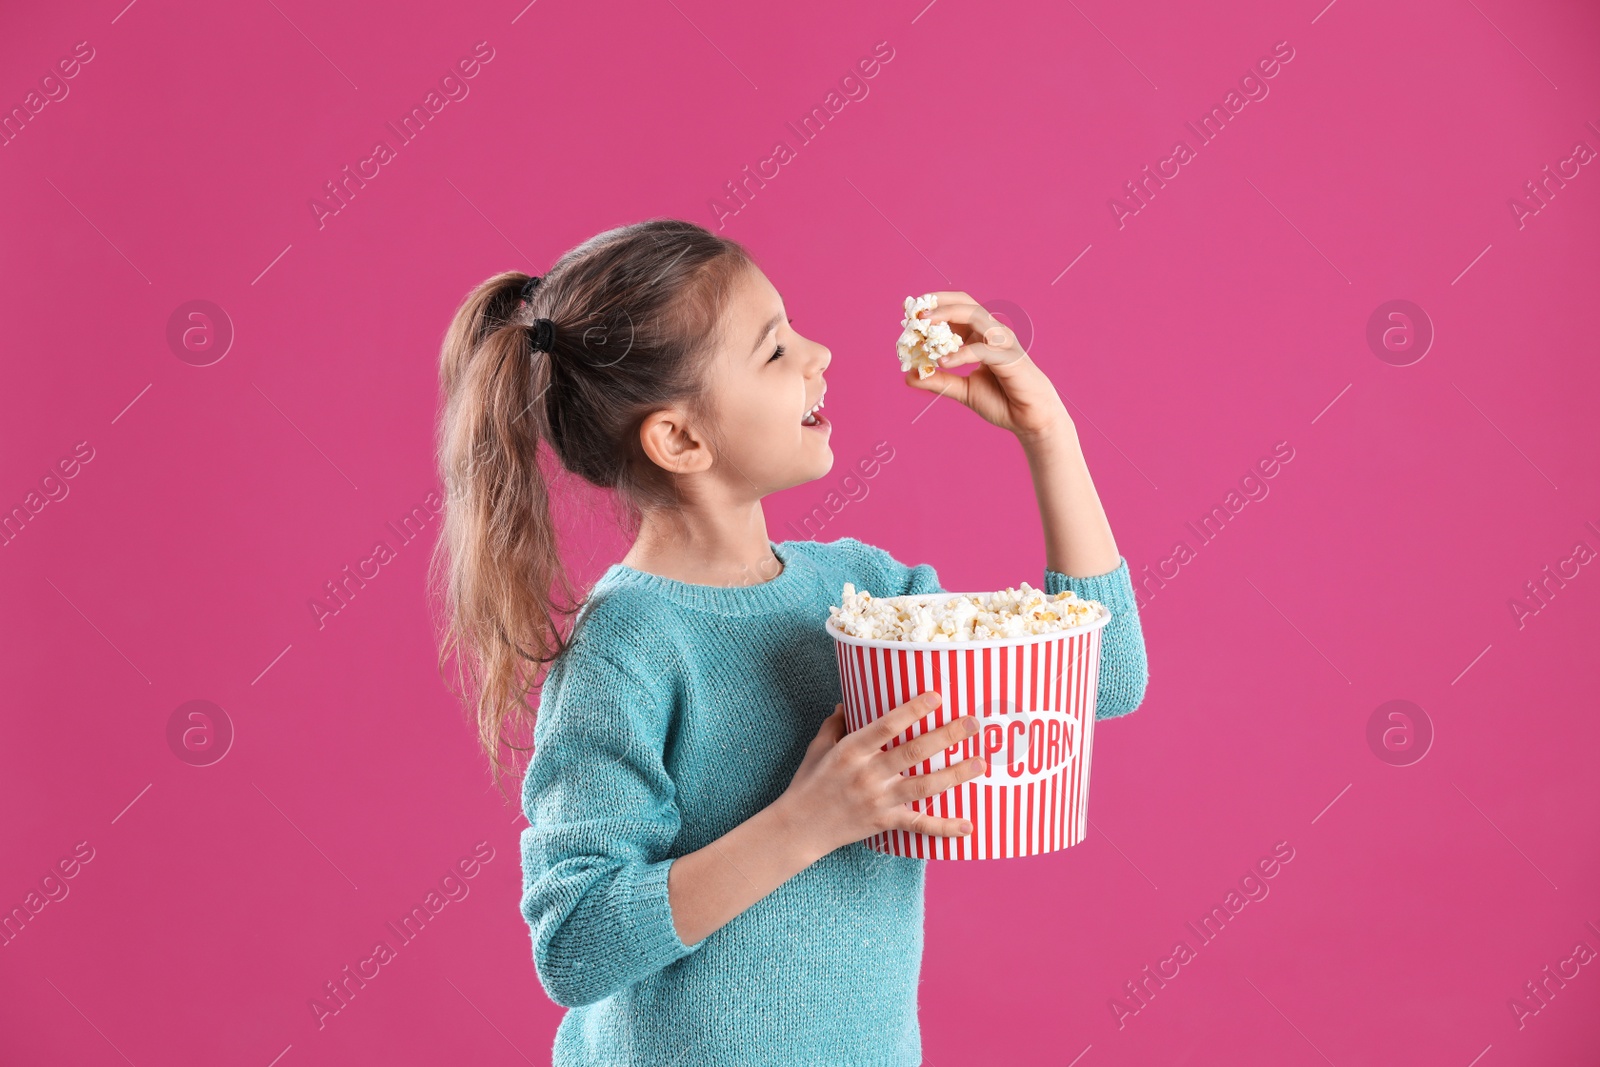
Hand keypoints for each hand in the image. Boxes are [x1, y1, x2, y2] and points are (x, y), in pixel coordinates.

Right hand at [776, 692, 986, 858]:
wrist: (798, 828)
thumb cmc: (808, 783)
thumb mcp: (817, 748)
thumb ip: (836, 724)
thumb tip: (849, 702)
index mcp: (851, 750)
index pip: (887, 726)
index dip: (913, 710)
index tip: (937, 696)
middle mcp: (868, 774)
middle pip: (914, 752)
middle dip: (946, 736)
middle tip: (974, 723)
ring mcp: (879, 800)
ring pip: (924, 785)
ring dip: (955, 774)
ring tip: (980, 763)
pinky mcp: (885, 822)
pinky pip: (919, 825)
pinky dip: (945, 828)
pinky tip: (968, 826)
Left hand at [903, 291, 1071, 442]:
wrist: (1030, 419)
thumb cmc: (1001, 400)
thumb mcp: (963, 390)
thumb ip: (939, 382)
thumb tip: (909, 377)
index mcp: (981, 336)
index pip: (956, 311)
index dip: (933, 308)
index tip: (908, 312)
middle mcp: (992, 333)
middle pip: (965, 304)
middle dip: (939, 304)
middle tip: (914, 314)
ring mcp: (1002, 342)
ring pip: (975, 317)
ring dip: (948, 317)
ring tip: (923, 327)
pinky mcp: (1010, 358)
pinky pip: (983, 349)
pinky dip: (962, 353)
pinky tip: (944, 363)